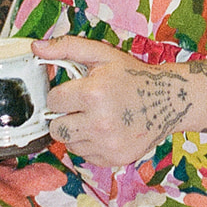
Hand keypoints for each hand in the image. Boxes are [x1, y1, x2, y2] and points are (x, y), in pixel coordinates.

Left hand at [32, 35, 203, 166]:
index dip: (62, 94)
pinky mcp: (115, 159)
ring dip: (76, 131)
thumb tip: (36, 47)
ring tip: (95, 118)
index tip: (77, 91)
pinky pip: (86, 155)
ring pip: (69, 144)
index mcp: (93, 93)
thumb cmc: (133, 76)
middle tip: (83, 106)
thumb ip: (67, 47)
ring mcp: (108, 144)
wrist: (170, 100)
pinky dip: (90, 144)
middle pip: (56, 128)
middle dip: (65, 116)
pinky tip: (105, 130)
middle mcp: (99, 122)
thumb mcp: (102, 54)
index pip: (53, 101)